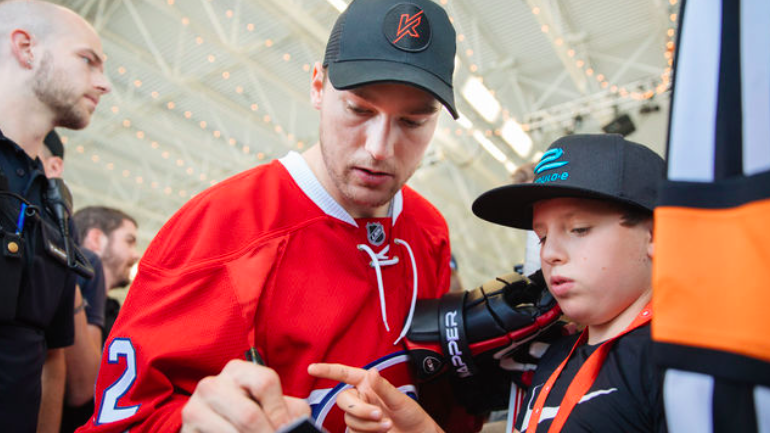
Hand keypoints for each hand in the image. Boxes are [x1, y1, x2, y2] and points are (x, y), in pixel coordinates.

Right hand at [181, 360, 309, 432]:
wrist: (211, 423)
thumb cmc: (248, 411)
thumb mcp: (269, 404)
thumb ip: (288, 409)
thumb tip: (299, 424)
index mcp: (237, 370)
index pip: (266, 382)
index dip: (280, 410)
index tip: (287, 428)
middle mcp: (213, 384)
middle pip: (249, 414)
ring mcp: (195, 407)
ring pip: (233, 432)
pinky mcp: (187, 429)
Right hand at [308, 363, 442, 432]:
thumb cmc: (412, 416)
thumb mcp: (400, 399)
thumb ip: (383, 387)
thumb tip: (371, 372)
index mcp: (368, 385)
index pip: (345, 374)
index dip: (328, 370)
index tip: (312, 368)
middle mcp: (362, 399)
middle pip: (344, 400)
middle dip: (360, 409)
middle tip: (379, 415)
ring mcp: (360, 416)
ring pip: (349, 419)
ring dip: (368, 424)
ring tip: (386, 426)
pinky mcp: (360, 432)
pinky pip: (353, 432)